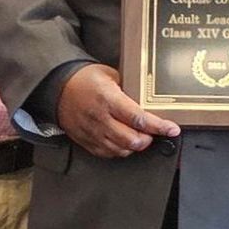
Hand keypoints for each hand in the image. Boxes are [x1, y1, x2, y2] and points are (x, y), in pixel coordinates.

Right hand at [56, 64, 179, 157]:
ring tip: (139, 135)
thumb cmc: (85, 79)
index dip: (159, 126)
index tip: (172, 129)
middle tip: (152, 131)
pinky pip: (108, 153)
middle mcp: (100, 119)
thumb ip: (129, 88)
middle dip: (148, 138)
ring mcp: (92, 133)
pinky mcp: (86, 142)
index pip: (139, 118)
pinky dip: (120, 150)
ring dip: (135, 146)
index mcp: (108, 100)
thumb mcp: (110, 75)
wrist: (57, 88)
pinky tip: (124, 141)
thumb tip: (147, 100)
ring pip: (121, 150)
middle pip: (132, 140)